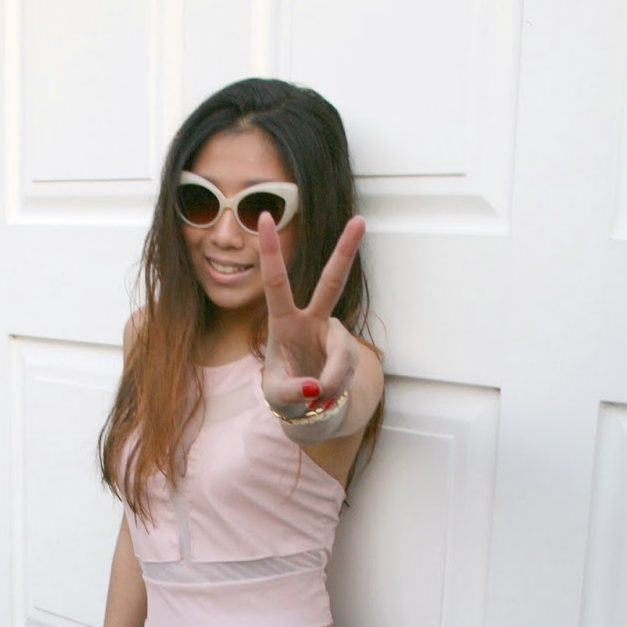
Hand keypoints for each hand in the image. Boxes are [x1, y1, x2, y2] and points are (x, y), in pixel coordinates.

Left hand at [258, 212, 365, 423]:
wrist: (310, 410)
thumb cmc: (286, 395)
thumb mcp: (278, 397)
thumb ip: (291, 392)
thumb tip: (315, 388)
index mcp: (284, 321)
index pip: (277, 282)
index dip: (272, 251)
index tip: (266, 216)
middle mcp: (313, 321)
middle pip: (332, 282)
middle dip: (346, 251)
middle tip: (360, 220)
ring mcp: (335, 335)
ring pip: (340, 353)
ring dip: (330, 380)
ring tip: (316, 398)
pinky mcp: (351, 352)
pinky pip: (346, 370)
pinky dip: (335, 388)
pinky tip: (326, 396)